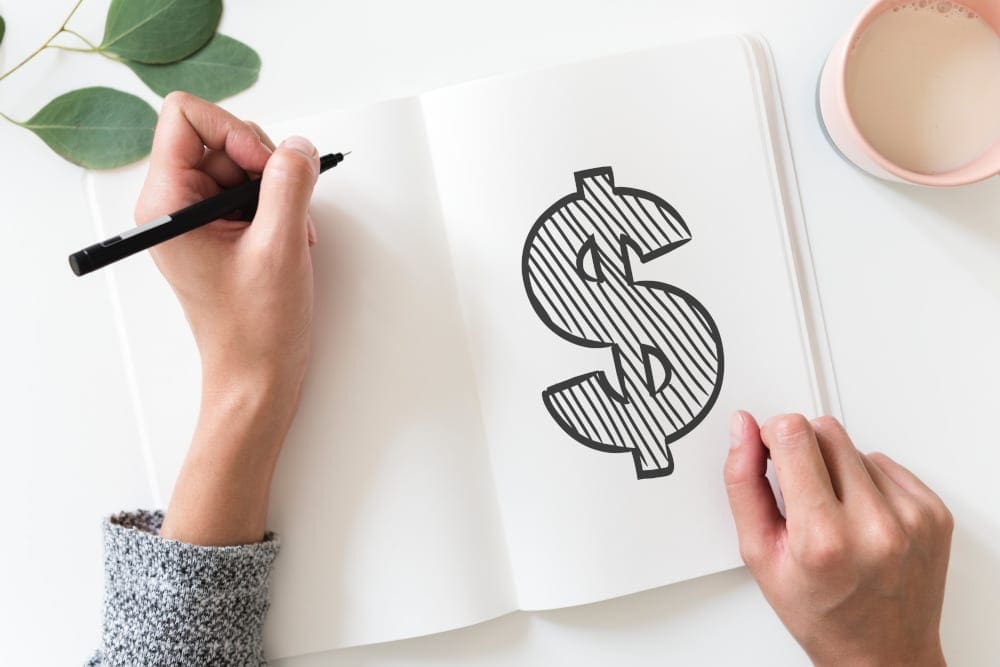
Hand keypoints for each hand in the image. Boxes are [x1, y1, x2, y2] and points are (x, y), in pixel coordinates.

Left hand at [134, 92, 321, 545]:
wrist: (257, 378)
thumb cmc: (255, 328)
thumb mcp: (279, 246)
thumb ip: (289, 184)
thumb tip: (298, 146)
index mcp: (166, 204)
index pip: (186, 116)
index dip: (234, 130)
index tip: (263, 166)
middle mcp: (174, 205)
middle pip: (221, 137)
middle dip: (264, 164)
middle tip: (284, 205)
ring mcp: (197, 218)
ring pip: (243, 163)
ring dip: (277, 190)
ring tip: (289, 234)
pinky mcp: (219, 231)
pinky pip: (252, 192)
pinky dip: (278, 207)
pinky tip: (289, 241)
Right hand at [724, 412, 951, 665]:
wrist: (882, 653)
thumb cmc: (819, 611)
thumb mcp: (760, 553)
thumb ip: (744, 483)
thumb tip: (743, 430)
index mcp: (823, 538)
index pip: (794, 434)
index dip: (773, 435)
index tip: (770, 453)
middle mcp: (874, 525)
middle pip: (826, 431)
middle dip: (804, 450)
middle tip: (801, 493)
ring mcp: (911, 518)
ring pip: (856, 446)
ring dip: (838, 469)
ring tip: (834, 513)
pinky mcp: (934, 513)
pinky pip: (887, 464)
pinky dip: (868, 483)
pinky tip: (860, 516)